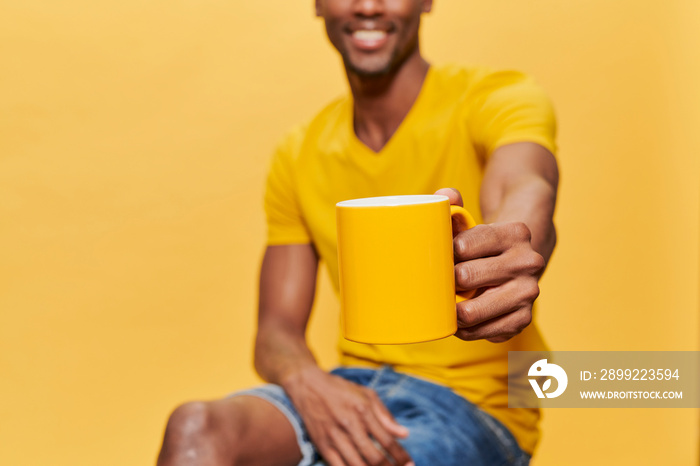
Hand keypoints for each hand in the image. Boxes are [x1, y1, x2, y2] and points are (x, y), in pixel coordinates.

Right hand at [282, 366, 412, 465]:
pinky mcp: (322, 445)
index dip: (401, 456)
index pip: (387, 440)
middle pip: (374, 457)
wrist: (308, 386)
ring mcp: (334, 437)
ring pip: (358, 465)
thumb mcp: (367, 394)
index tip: (410, 464)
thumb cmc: (341, 390)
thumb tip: (404, 434)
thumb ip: (385, 415)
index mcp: (363, 410)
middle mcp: (349, 425)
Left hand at [435, 188, 544, 342]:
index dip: (446, 253)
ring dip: (453, 311)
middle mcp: (527, 261)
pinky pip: (486, 332)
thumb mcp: (471, 221)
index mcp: (514, 232)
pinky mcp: (525, 317)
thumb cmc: (482, 242)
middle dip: (446, 282)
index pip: (465, 245)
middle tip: (439, 281)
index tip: (443, 255)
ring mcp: (529, 291)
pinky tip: (460, 323)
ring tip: (445, 305)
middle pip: (465, 277)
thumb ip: (452, 205)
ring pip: (473, 310)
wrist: (518, 259)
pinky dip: (468, 330)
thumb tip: (445, 196)